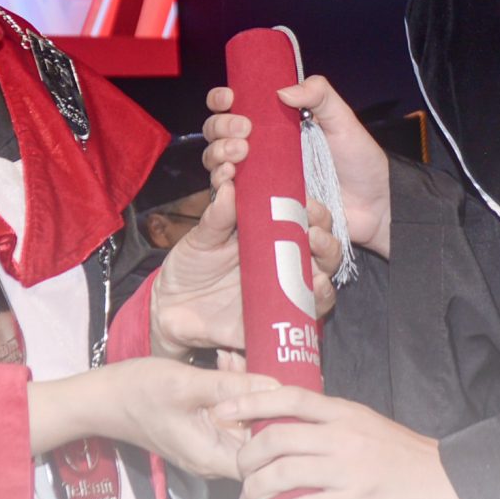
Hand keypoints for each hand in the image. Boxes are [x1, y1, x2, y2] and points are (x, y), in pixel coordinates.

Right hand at [35, 358, 274, 480]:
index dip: (279, 427)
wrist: (102, 398)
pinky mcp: (202, 429)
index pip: (265, 458)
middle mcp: (214, 458)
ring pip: (244, 421)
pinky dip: (231, 390)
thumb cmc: (139, 392)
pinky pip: (228, 413)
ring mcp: (208, 444)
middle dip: (261, 399)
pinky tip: (224, 364)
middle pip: (258, 438)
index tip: (281, 392)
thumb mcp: (186, 385)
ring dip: (245, 389)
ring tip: (231, 359)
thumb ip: (231, 386)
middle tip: (252, 364)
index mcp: (212, 457)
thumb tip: (276, 386)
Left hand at [148, 179, 339, 362]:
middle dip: (322, 225)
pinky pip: (312, 308)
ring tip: (314, 242)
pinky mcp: (281, 315)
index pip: (300, 212)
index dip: (307, 202)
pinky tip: (317, 284)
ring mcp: (285, 287)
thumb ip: (216, 215)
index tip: (301, 195)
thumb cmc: (191, 267)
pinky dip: (321, 296)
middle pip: (320, 238)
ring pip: (324, 269)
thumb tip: (229, 183)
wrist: (172, 309)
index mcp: (268, 232)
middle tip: (310, 219)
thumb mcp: (200, 238)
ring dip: (327, 253)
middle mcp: (284, 258)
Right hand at [204, 73, 393, 257]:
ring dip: (217, 157)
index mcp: (276, 126)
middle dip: (220, 129)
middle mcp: (262, 153)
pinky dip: (227, 193)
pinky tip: (233, 184)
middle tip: (243, 132)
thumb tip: (282, 91)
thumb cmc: (360, 162)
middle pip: (218, 137)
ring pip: (219, 168)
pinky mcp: (265, 210)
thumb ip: (320, 95)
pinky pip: (235, 203)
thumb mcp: (343, 121)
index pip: (235, 107)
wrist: (375, 208)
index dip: (222, 100)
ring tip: (236, 158)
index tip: (230, 99)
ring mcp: (261, 182)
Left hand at [216, 384, 474, 498]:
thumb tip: (296, 437)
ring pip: (281, 474)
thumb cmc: (407, 459)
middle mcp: (342, 436)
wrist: (449, 484)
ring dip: (253, 489)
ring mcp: (347, 471)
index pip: (290, 397)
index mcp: (345, 413)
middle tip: (241, 472)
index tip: (222, 410)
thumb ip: (336, 428)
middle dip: (246, 456)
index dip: (250, 401)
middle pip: (275, 437)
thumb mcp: (368, 428)